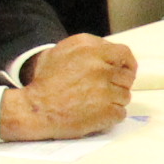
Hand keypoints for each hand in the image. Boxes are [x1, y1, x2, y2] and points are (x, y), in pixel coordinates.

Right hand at [2, 35, 133, 141]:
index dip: (127, 64)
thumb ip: (87, 48)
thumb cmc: (45, 82)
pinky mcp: (107, 111)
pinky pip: (121, 113)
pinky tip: (94, 114)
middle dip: (117, 84)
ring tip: (92, 103)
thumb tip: (110, 52)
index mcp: (89, 50)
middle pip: (126, 77)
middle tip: (102, 91)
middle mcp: (99, 67)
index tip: (126, 71)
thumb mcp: (60, 52)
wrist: (35, 110)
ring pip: (124, 96)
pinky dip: (110, 116)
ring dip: (113, 101)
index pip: (124, 53)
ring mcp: (105, 90)